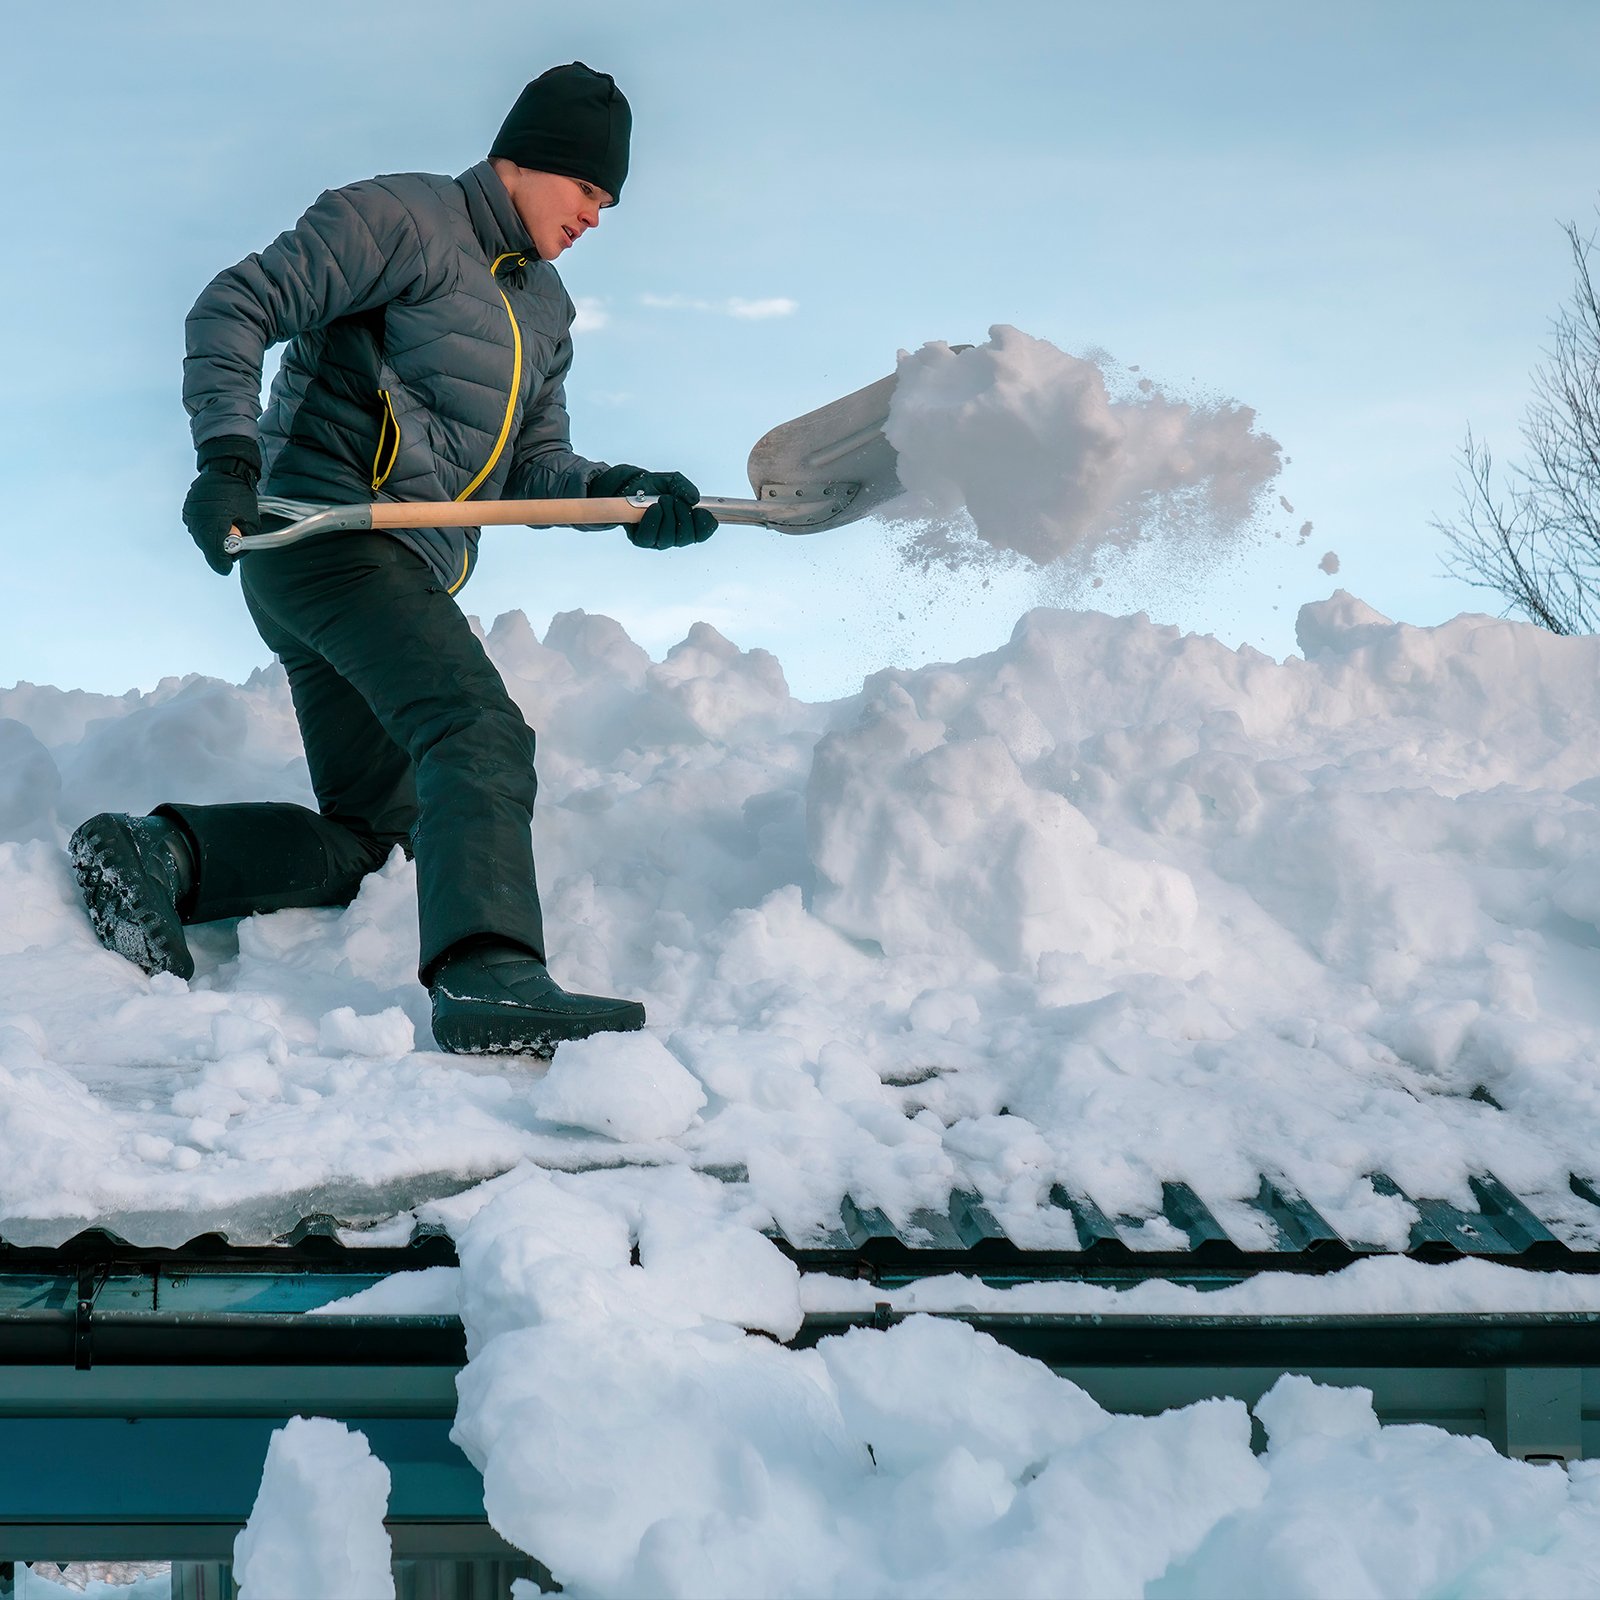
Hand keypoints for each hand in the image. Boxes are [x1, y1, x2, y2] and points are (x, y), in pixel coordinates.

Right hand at [183, 437, 260, 575]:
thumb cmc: (241, 495)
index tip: (226, 569)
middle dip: (218, 551)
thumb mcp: (251, 522)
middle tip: (232, 546)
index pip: (215, 555)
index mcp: (214, 526)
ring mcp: (190, 515)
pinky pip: (196, 526)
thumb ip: (244, 540)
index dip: (222, 564)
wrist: (225, 468)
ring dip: (211, 539)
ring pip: (200, 537)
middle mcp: (198, 522)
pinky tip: (216, 520)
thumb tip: (235, 551)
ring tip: (225, 528)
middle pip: (206, 548)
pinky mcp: (187, 509)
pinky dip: (205, 528)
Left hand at [589, 463, 717, 549]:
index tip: (701, 510)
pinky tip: (654, 508)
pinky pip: (649, 537)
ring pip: (668, 538)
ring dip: (667, 516)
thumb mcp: (673, 481)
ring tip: (662, 500)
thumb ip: (685, 488)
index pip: (701, 534)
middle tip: (674, 499)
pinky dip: (653, 521)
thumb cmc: (655, 487)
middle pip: (686, 538)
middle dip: (682, 516)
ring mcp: (657, 540)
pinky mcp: (641, 540)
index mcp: (686, 525)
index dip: (705, 526)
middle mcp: (674, 536)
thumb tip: (694, 499)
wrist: (631, 486)